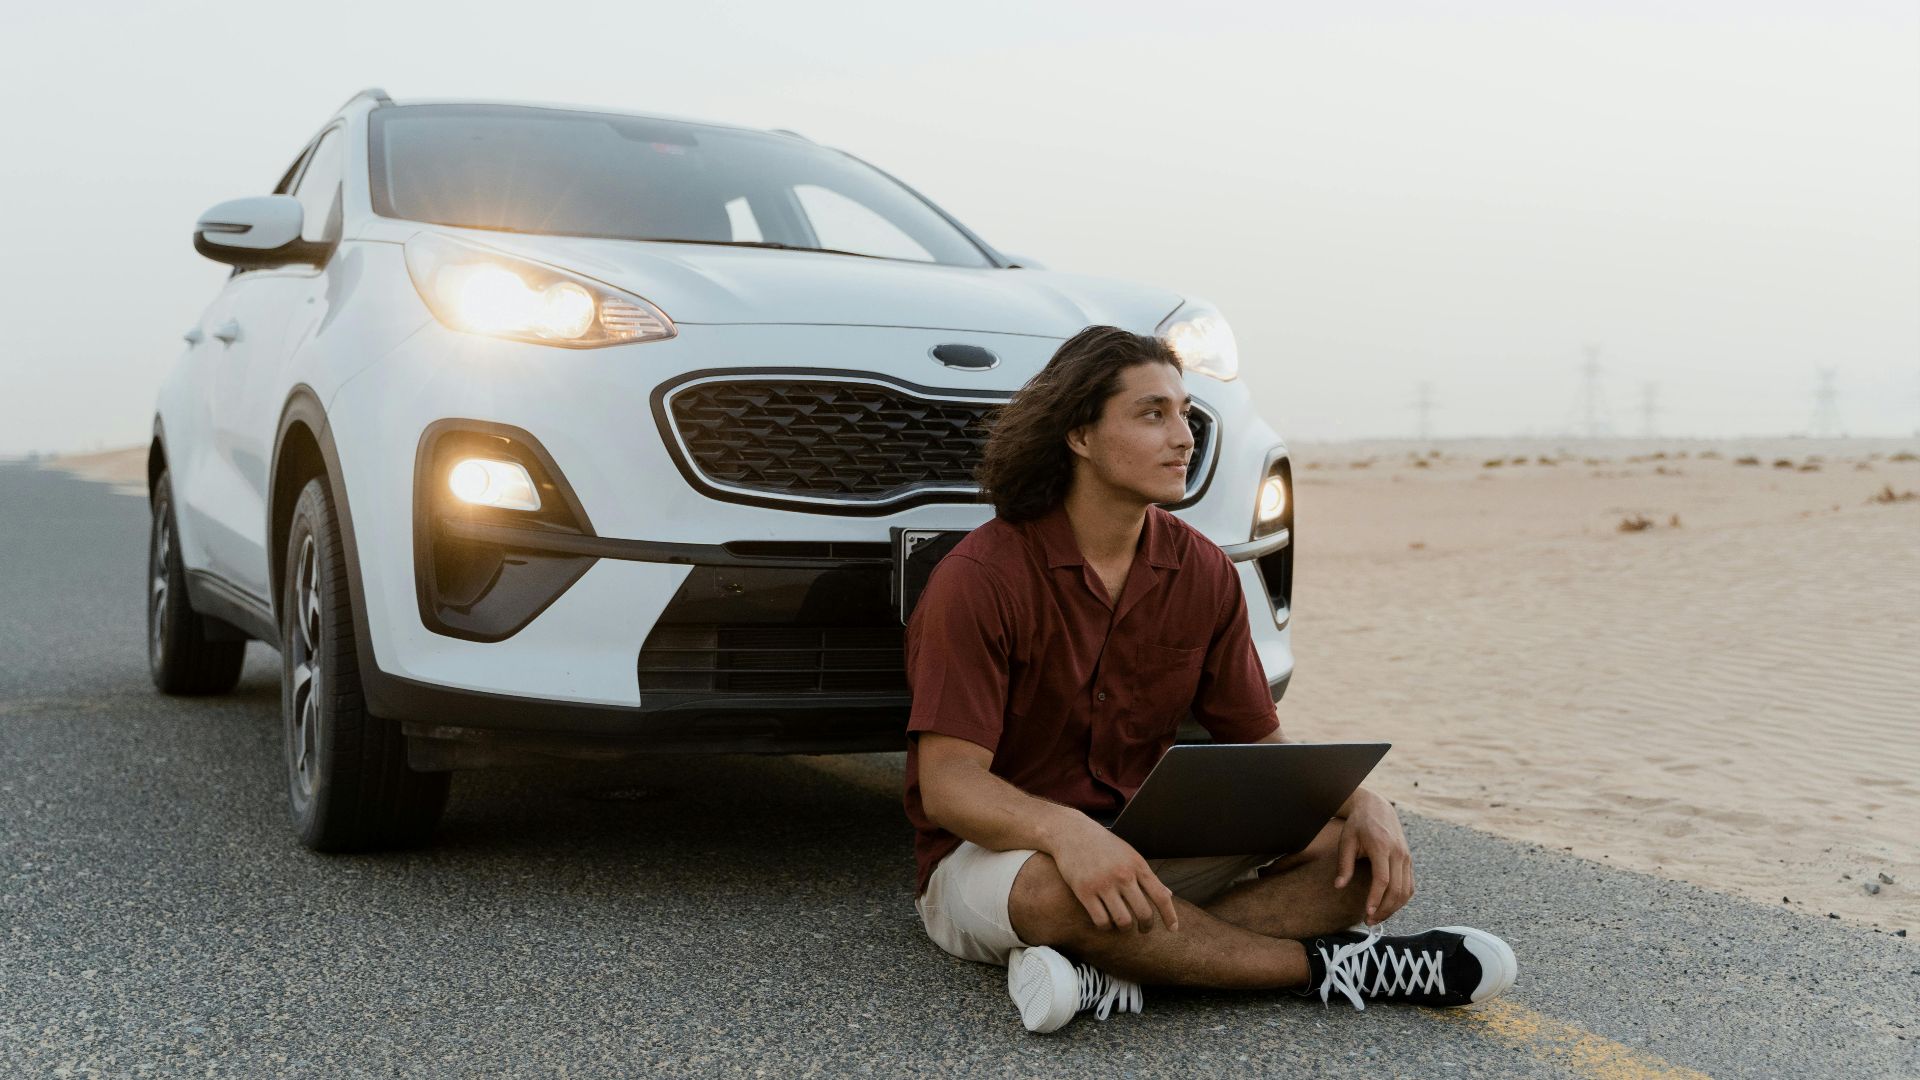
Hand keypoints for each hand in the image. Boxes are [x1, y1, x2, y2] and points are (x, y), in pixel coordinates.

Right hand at [1048, 816, 1181, 933]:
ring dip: (1125, 928)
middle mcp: (1123, 875)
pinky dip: (1106, 927)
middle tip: (1144, 930)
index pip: (1161, 896)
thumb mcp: (1129, 855)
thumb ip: (1148, 876)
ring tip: (1123, 926)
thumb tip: (1168, 895)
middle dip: (1146, 927)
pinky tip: (1106, 922)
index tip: (1173, 929)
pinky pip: (1101, 921)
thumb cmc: (1104, 845)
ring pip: (1123, 921)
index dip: (1170, 916)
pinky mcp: (1084, 891)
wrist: (1071, 833)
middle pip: (1144, 913)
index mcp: (1137, 865)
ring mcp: (1103, 884)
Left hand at [1333, 791, 1414, 923]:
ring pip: (1407, 890)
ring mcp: (1406, 857)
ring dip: (1394, 908)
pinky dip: (1401, 900)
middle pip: (1397, 889)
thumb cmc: (1358, 825)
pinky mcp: (1409, 860)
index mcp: (1381, 847)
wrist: (1377, 807)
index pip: (1383, 879)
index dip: (1376, 898)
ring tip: (1378, 918)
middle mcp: (1398, 853)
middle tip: (1370, 922)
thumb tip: (1338, 886)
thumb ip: (1344, 864)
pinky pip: (1410, 885)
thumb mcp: (1346, 841)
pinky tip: (1388, 907)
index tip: (1367, 912)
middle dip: (1385, 909)